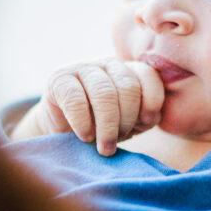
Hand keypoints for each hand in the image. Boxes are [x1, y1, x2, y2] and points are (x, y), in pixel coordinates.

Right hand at [12, 58, 164, 155]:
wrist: (61, 131)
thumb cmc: (101, 127)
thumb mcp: (129, 123)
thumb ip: (144, 117)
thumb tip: (150, 116)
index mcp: (129, 70)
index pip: (148, 75)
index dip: (151, 101)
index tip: (145, 123)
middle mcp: (107, 64)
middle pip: (127, 87)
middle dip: (127, 119)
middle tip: (119, 140)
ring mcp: (82, 68)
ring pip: (104, 93)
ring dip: (108, 126)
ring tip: (105, 147)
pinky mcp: (58, 79)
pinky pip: (76, 100)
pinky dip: (84, 124)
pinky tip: (85, 136)